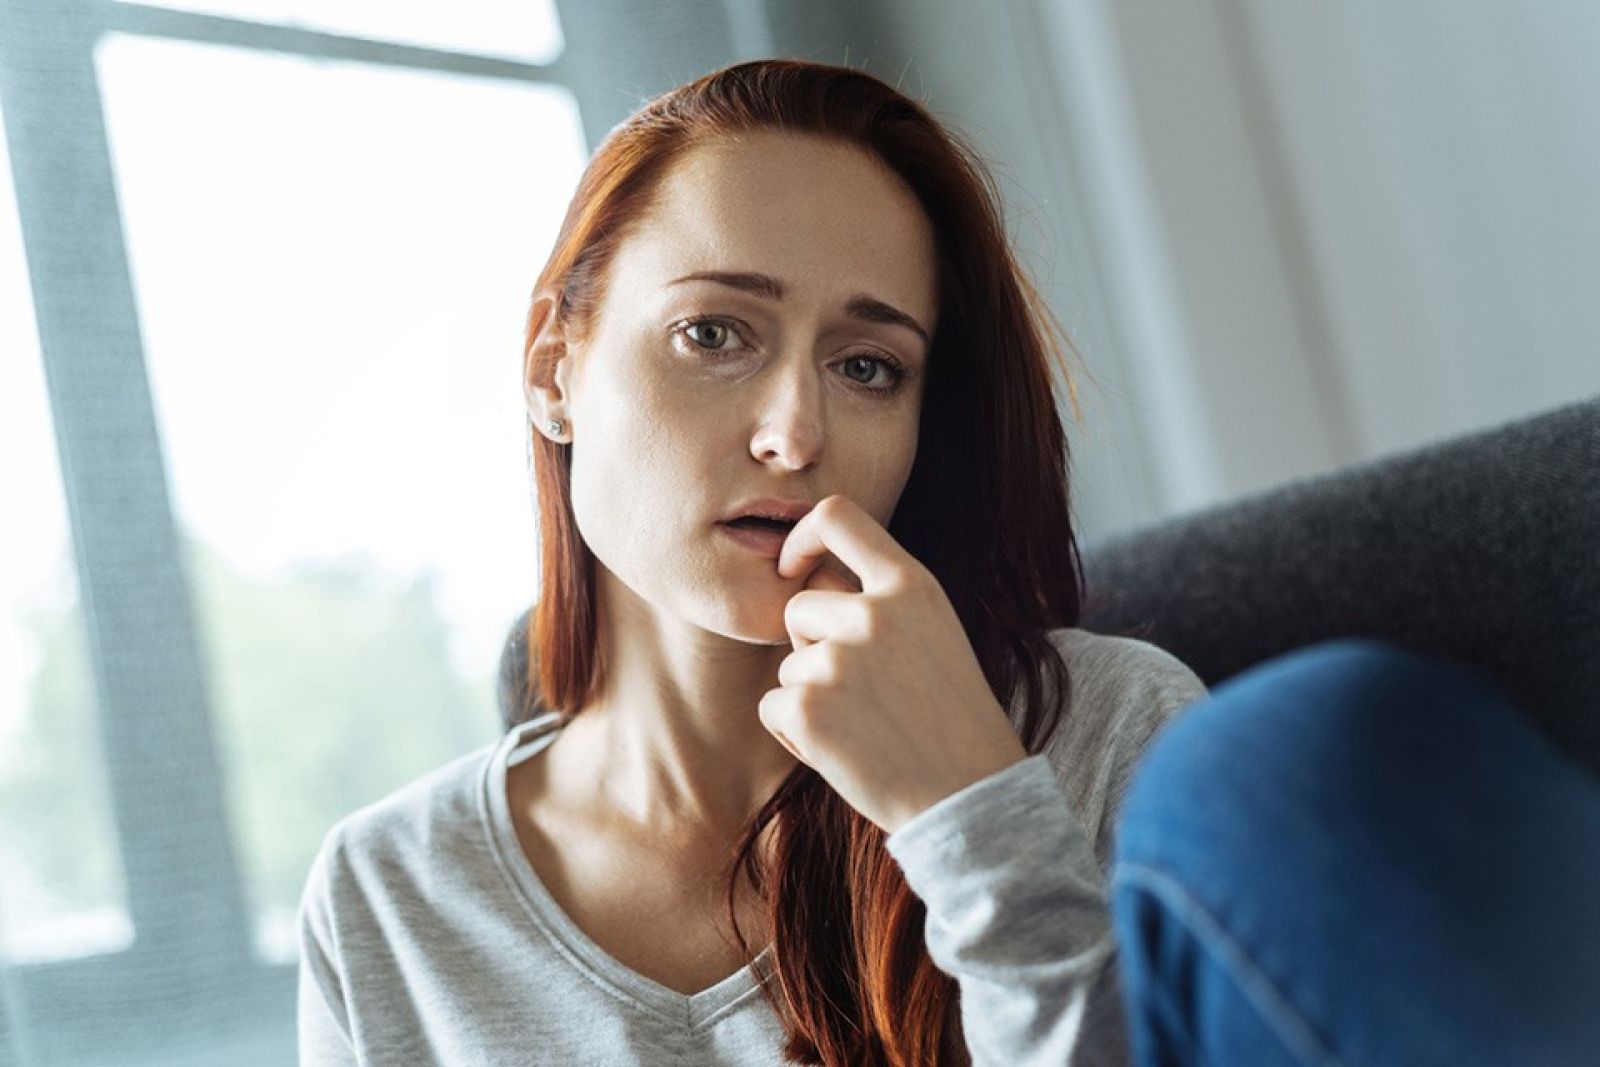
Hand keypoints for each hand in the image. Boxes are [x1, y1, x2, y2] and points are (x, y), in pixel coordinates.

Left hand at [757, 494, 1029, 834]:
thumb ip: (882, 601)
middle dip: (813, 647)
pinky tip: (844, 752)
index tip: (793, 566)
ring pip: (789, 664)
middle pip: (799, 607)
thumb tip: (808, 580)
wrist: (970, 797)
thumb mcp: (935, 635)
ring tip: (867, 728)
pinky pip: (772, 706)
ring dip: (811, 696)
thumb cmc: (951, 720)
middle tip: (864, 693)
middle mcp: (873, 613)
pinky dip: (795, 733)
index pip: (836, 515)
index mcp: (911, 586)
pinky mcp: (807, 707)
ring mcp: (837, 659)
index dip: (801, 537)